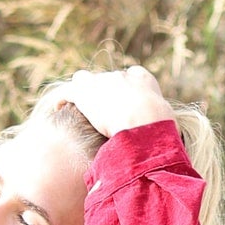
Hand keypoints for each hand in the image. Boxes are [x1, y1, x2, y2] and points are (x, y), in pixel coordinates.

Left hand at [59, 65, 176, 138]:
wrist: (143, 121)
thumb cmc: (160, 129)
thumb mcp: (167, 127)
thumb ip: (162, 131)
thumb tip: (166, 148)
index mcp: (144, 80)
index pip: (132, 76)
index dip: (126, 89)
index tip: (124, 102)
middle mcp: (121, 76)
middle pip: (107, 79)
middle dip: (103, 92)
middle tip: (99, 110)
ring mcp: (102, 81)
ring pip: (86, 80)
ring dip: (82, 92)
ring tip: (75, 106)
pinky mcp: (84, 91)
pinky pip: (69, 91)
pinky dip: (62, 98)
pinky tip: (57, 107)